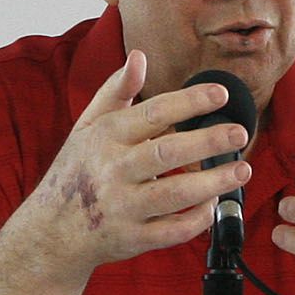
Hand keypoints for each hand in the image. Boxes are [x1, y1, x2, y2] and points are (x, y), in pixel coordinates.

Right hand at [16, 50, 251, 271]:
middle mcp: (114, 170)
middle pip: (168, 152)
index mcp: (106, 137)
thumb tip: (139, 56)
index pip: (154, 113)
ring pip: (175, 194)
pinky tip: (213, 204)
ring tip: (241, 170)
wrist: (52, 230)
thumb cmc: (78, 170)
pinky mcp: (133, 238)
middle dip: (208, 141)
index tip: (221, 93)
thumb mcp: (88, 126)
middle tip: (240, 133)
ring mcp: (123, 207)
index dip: (190, 101)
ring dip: (213, 182)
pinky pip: (172, 231)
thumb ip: (116, 91)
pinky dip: (197, 219)